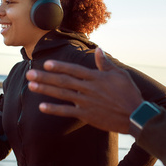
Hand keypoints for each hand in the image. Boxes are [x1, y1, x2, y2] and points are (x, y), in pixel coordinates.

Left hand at [26, 48, 143, 133]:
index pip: (74, 70)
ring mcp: (86, 102)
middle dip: (45, 77)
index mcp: (95, 77)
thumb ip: (105, 64)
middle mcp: (88, 88)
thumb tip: (99, 50)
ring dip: (45, 89)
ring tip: (31, 86)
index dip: (59, 66)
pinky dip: (54, 109)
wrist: (134, 115)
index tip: (46, 63)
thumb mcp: (120, 75)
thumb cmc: (129, 94)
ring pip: (62, 94)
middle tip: (30, 74)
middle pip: (63, 81)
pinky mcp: (86, 115)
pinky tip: (42, 106)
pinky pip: (67, 112)